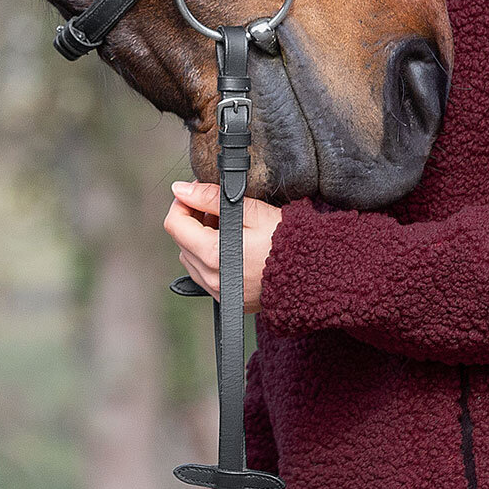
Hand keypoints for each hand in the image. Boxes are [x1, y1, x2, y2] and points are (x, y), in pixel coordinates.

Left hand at [165, 179, 282, 313]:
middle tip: (219, 209)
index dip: (182, 203)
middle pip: (181, 242)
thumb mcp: (250, 211)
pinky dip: (211, 259)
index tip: (196, 193)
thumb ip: (211, 198)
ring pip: (191, 260)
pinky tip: (234, 248)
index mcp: (214, 254)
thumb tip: (181, 189)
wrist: (314, 272)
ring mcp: (219, 292)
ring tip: (229, 228)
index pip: (174, 224)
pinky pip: (205, 276)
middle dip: (193, 221)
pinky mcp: (228, 300)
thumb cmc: (288, 241)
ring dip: (200, 241)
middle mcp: (212, 279)